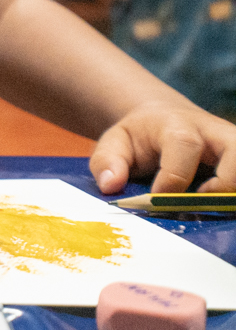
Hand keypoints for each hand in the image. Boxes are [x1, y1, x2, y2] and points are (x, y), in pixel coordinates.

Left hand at [90, 101, 235, 193]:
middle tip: (199, 202)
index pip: (184, 145)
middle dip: (224, 183)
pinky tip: (216, 208)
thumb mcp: (115, 142)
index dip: (173, 176)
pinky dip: (233, 197)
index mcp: (177, 125)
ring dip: (233, 192)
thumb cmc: (140, 136)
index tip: (156, 200)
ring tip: (210, 207)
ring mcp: (233, 146)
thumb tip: (110, 185)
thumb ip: (107, 161)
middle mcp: (214, 132)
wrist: (164, 121)